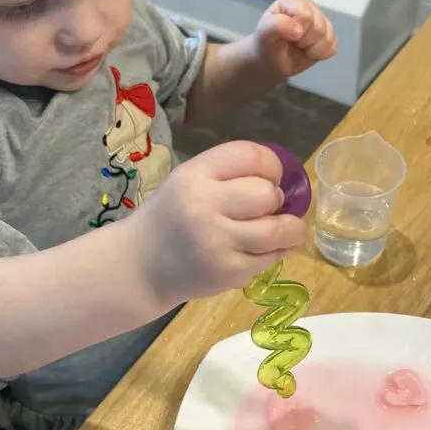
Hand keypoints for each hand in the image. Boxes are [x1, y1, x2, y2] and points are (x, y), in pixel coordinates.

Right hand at [131, 143, 306, 301]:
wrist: (141, 265)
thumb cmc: (171, 217)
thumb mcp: (189, 180)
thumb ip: (230, 174)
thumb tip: (286, 181)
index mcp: (194, 176)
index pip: (251, 157)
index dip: (272, 166)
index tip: (271, 177)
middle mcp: (204, 206)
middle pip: (267, 194)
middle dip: (276, 200)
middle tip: (266, 209)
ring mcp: (217, 243)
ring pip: (278, 230)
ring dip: (289, 229)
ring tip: (283, 229)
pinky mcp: (229, 273)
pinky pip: (271, 258)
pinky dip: (277, 252)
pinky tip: (264, 249)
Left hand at [252, 0, 336, 77]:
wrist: (271, 61)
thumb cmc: (268, 44)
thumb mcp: (264, 34)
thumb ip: (277, 26)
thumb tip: (299, 30)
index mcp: (293, 1)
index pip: (305, 15)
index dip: (297, 30)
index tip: (285, 35)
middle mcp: (309, 7)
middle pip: (318, 27)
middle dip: (304, 41)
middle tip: (291, 42)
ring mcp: (320, 21)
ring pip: (327, 38)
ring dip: (311, 49)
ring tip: (298, 47)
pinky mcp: (328, 35)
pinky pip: (332, 47)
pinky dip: (320, 54)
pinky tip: (308, 52)